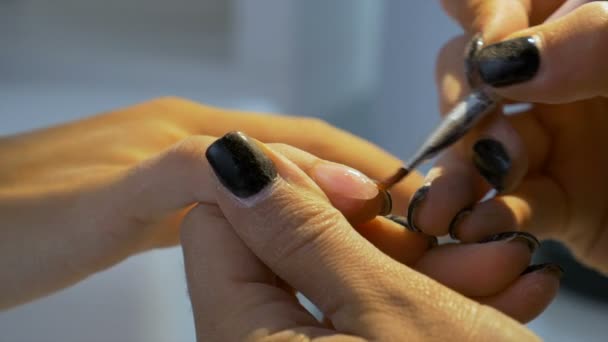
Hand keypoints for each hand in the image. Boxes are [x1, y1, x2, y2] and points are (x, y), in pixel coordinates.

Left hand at [0, 97, 421, 308]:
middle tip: (396, 222)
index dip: (353, 164)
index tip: (402, 197)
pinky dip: (270, 222)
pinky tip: (284, 241)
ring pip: (262, 185)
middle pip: (288, 156)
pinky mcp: (154, 202)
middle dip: (347, 183)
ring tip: (358, 235)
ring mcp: (170, 172)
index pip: (295, 138)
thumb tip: (279, 168)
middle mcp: (185, 144)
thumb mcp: (108, 201)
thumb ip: (189, 177)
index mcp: (185, 134)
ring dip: (313, 205)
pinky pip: (232, 208)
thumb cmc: (13, 222)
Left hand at [181, 132, 560, 340]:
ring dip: (408, 264)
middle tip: (435, 239)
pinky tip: (476, 294)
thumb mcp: (391, 308)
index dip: (283, 190)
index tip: (359, 191)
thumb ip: (303, 230)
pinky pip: (354, 313)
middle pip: (277, 251)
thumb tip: (230, 161)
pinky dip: (411, 298)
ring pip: (330, 277)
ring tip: (488, 272)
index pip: (214, 225)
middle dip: (365, 233)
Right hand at [409, 1, 607, 272]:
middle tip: (484, 137)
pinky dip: (492, 220)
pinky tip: (483, 227)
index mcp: (579, 24)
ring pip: (479, 151)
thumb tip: (502, 59)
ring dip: (458, 178)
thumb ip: (588, 38)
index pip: (495, 4)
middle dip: (463, 114)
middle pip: (468, 83)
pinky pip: (511, 208)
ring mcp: (555, 144)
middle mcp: (556, 82)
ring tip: (446, 207)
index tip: (490, 57)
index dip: (478, 21)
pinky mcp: (563, 202)